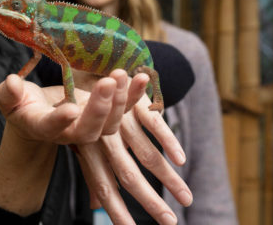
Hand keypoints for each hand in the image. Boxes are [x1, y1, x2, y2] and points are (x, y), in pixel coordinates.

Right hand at [0, 71, 143, 144]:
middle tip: (106, 83)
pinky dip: (135, 95)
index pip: (51, 128)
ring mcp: (90, 126)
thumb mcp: (8, 97)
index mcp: (42, 126)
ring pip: (111, 124)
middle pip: (89, 130)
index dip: (60, 122)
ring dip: (120, 100)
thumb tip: (13, 83)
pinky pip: (125, 109)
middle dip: (100, 108)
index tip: (68, 110)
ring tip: (121, 74)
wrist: (37, 116)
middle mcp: (69, 132)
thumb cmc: (20, 104)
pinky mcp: (105, 115)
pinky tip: (142, 76)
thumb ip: (9, 93)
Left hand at [73, 73, 191, 224]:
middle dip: (149, 201)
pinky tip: (181, 160)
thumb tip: (95, 207)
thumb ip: (93, 171)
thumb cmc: (86, 108)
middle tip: (170, 224)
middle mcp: (104, 137)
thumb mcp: (84, 139)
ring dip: (167, 178)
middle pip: (128, 175)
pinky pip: (153, 123)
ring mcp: (119, 119)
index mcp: (90, 149)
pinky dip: (168, 141)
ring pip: (146, 153)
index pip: (103, 186)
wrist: (85, 63)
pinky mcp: (133, 102)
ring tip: (187, 199)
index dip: (116, 210)